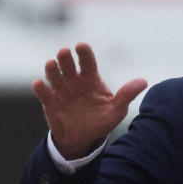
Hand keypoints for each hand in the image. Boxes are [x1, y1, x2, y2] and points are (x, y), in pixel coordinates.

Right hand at [33, 43, 147, 159]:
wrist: (83, 138)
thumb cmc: (101, 120)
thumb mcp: (116, 110)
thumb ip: (127, 95)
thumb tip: (143, 81)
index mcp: (90, 79)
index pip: (87, 62)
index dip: (84, 53)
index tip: (81, 45)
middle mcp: (74, 81)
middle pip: (68, 65)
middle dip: (65, 58)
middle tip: (65, 52)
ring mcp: (61, 91)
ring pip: (54, 76)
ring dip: (52, 69)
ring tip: (51, 64)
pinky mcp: (50, 103)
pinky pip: (44, 94)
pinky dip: (41, 88)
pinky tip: (39, 83)